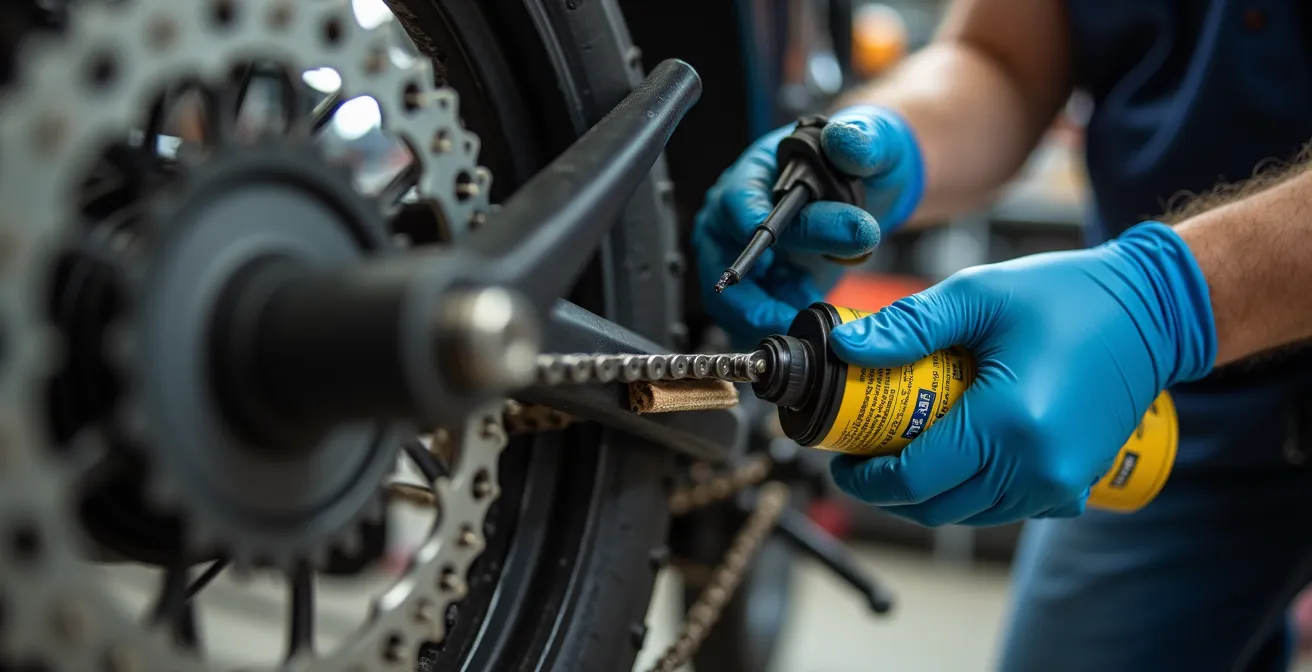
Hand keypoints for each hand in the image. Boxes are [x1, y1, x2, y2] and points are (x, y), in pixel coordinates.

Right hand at [694, 106, 924, 345]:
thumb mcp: (873, 146)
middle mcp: (739, 217)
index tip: (773, 254)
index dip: (751, 228)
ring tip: (808, 304)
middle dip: (751, 293)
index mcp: (756, 174)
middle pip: (721, 260)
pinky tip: (810, 303)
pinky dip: (779, 319)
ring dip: (766, 312)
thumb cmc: (862, 162)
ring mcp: (747, 256)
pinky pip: (755, 316)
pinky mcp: (765, 288)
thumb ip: (864, 143)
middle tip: (795, 303)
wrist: (875, 189)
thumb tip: (844, 142)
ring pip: (731, 299)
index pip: (737, 202)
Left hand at [828, 222, 1216, 525]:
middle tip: (861, 454)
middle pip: (935, 507)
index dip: (866, 477)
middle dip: (888, 490)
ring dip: (927, 494)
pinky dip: (970, 493)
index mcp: (1008, 424)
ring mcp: (1060, 483)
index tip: (841, 456)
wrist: (1151, 309)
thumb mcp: (978, 295)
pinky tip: (952, 455)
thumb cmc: (1067, 296)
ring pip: (969, 515)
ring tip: (899, 452)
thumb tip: (847, 347)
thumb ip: (908, 327)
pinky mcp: (1074, 484)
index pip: (913, 480)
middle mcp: (1037, 468)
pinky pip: (1006, 508)